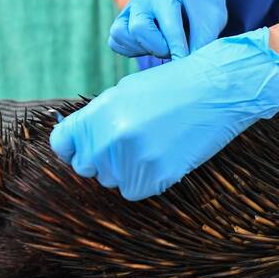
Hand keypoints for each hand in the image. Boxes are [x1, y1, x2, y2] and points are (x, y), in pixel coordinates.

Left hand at [49, 27, 278, 199]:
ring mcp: (131, 161)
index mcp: (98, 113)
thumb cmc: (172, 86)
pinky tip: (162, 156)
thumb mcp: (125, 91)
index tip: (83, 147)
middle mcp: (109, 139)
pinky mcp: (155, 178)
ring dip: (124, 168)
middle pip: (85, 166)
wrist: (216, 90)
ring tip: (152, 142)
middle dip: (101, 158)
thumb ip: (97, 118)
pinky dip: (144, 180)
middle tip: (130, 140)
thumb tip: (78, 142)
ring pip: (110, 180)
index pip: (62, 144)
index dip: (72, 146)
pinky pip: (133, 191)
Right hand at [109, 0, 226, 59]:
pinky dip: (131, 49)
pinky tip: (149, 47)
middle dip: (158, 47)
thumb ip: (203, 38)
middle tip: (174, 50)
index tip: (184, 62)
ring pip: (122, 34)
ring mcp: (127, 8)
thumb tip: (190, 64)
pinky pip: (115, 41)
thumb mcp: (212, 16)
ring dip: (144, 48)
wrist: (188, 2)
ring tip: (163, 47)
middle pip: (138, 27)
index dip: (177, 46)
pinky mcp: (120, 23)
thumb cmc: (201, 8)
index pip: (168, 22)